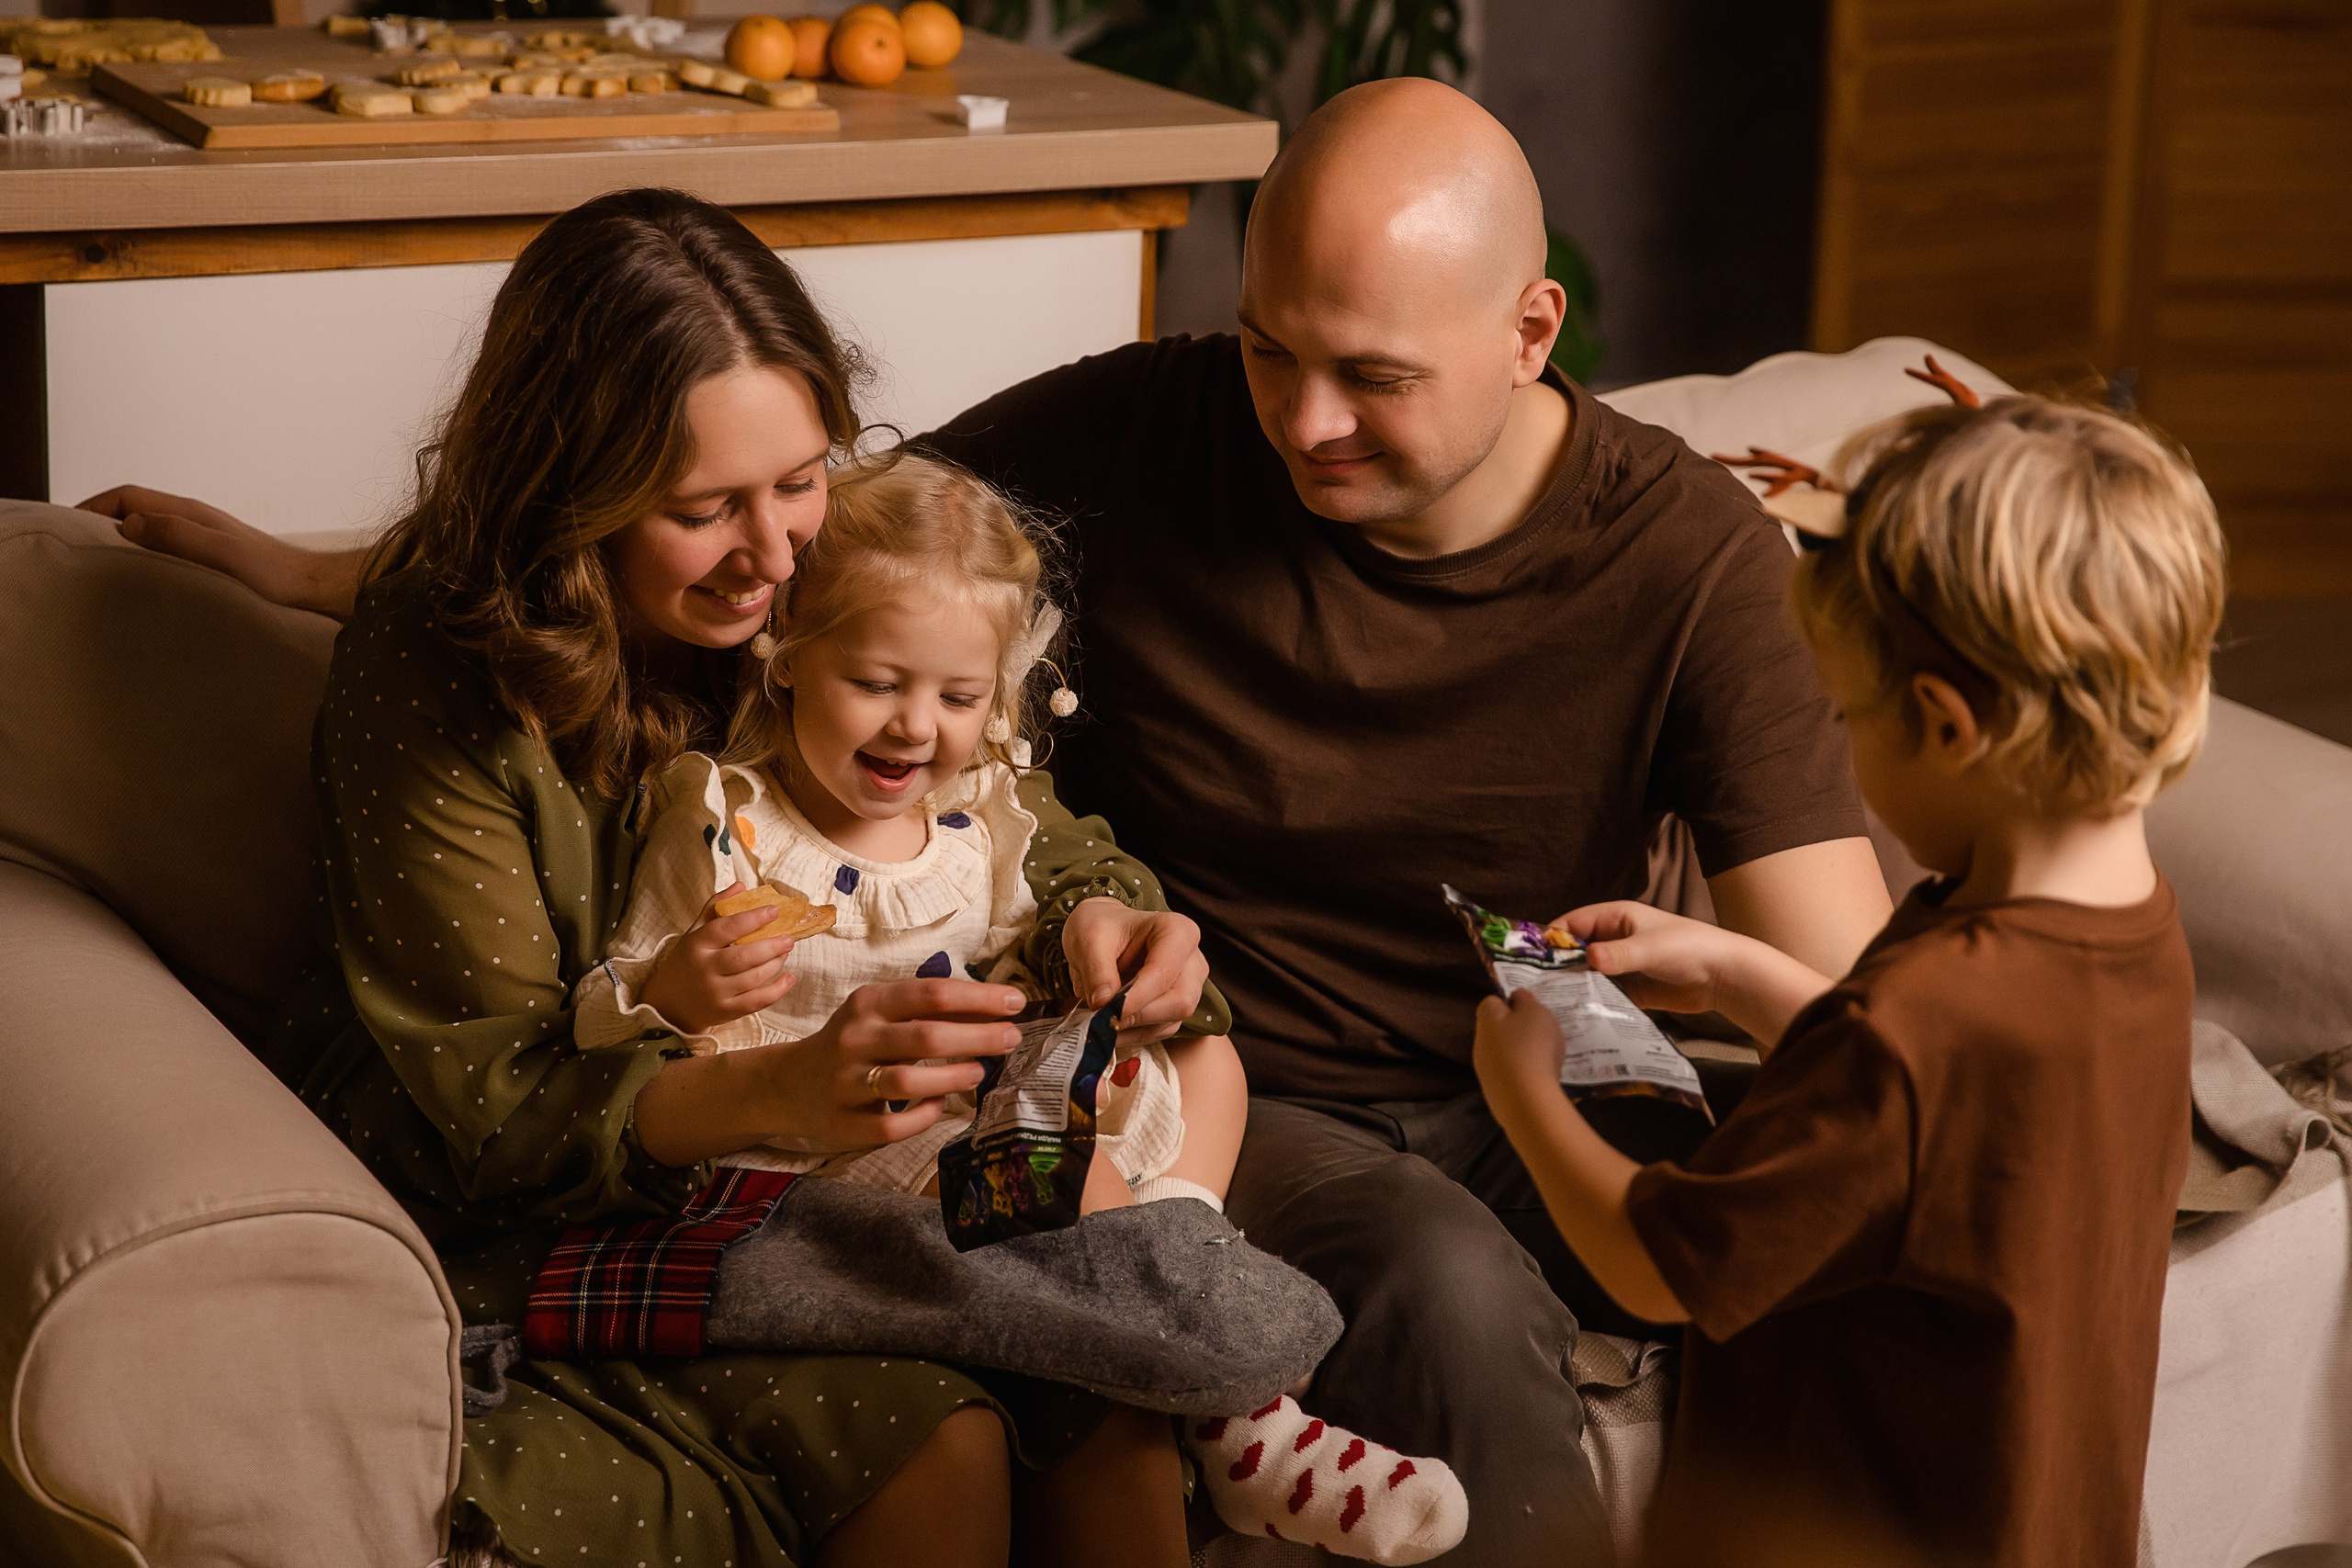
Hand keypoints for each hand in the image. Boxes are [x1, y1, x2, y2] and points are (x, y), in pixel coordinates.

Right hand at [80, 484, 352, 617]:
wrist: (316, 589)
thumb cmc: (277, 575)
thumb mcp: (224, 555)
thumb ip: (180, 536)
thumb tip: (130, 526)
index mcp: (191, 513)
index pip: (128, 496)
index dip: (95, 506)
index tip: (70, 527)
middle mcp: (196, 519)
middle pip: (136, 509)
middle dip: (102, 521)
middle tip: (76, 547)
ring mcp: (206, 537)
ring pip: (152, 529)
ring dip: (124, 539)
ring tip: (100, 565)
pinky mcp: (215, 558)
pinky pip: (169, 548)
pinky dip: (147, 556)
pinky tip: (144, 579)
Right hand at [638, 881, 800, 1034]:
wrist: (670, 1004)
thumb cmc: (688, 961)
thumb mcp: (695, 932)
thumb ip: (715, 907)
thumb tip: (741, 885)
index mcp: (696, 945)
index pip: (725, 929)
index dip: (752, 919)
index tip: (774, 911)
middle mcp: (704, 970)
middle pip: (743, 957)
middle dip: (771, 946)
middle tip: (789, 937)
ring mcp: (715, 993)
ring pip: (753, 978)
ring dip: (775, 964)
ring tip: (786, 951)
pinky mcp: (725, 1011)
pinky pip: (756, 1002)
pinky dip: (776, 991)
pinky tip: (789, 978)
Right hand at [747, 978, 1025, 1149]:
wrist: (790, 1083)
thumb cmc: (855, 1042)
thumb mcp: (881, 1013)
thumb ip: (929, 1010)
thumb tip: (996, 1007)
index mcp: (868, 1004)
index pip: (931, 994)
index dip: (979, 998)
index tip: (1016, 1003)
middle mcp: (854, 1039)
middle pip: (926, 1037)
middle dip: (977, 1037)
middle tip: (1011, 1039)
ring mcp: (846, 1083)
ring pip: (908, 1083)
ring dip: (953, 1078)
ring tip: (980, 1073)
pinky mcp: (844, 1124)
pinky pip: (892, 1126)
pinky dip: (923, 1116)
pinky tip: (940, 1107)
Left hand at [1062, 896, 1208, 1043]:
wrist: (1102, 934)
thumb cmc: (1100, 927)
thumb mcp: (1089, 939)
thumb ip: (1097, 972)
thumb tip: (1104, 1005)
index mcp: (1177, 931)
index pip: (1164, 972)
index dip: (1135, 997)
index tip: (1105, 1010)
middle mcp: (1192, 960)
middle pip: (1180, 1002)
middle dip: (1138, 1016)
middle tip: (1102, 1018)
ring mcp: (1189, 986)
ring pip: (1172, 1022)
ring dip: (1133, 1028)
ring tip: (1100, 1022)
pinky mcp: (1176, 1007)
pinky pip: (1160, 1031)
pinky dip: (1133, 1034)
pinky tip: (1110, 1026)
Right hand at [1472, 991, 1565, 1105]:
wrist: (1525, 1098)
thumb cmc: (1504, 1053)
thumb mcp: (1487, 1020)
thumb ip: (1491, 1005)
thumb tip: (1498, 1005)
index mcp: (1537, 1009)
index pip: (1519, 995)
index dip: (1502, 1005)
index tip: (1491, 1024)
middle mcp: (1552, 1025)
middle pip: (1526, 1019)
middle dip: (1510, 1027)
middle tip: (1494, 1044)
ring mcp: (1556, 1050)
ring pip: (1531, 1040)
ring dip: (1518, 1046)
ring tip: (1503, 1063)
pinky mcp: (1554, 1071)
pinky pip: (1535, 1059)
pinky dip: (1524, 1064)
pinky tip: (1514, 1076)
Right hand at [1554, 900, 1833, 1051]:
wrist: (1724, 977)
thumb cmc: (1689, 948)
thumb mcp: (1650, 948)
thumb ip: (1619, 955)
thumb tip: (1587, 957)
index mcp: (1615, 918)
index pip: (1573, 923)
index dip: (1551, 937)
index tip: (1529, 956)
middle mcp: (1613, 940)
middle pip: (1575, 951)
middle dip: (1556, 966)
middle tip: (1532, 987)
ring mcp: (1620, 966)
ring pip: (1586, 975)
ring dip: (1571, 987)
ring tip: (1547, 1006)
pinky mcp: (1630, 990)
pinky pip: (1602, 995)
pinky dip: (1589, 1004)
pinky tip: (1574, 1018)